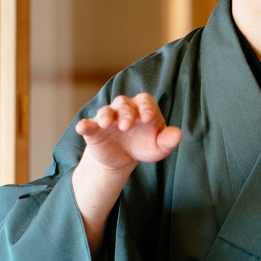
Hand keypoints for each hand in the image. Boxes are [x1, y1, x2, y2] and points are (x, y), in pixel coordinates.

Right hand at [72, 93, 180, 253]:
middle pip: (124, 104)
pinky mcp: (93, 129)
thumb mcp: (159, 146)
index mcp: (143, 108)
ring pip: (106, 111)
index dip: (146, 107)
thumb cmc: (144, 146)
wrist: (123, 159)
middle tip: (127, 126)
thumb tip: (178, 134)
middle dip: (126, 114)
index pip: (145, 101)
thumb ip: (169, 140)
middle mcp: (124, 109)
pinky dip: (84, 125)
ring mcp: (108, 118)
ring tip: (106, 123)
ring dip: (105, 116)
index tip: (147, 119)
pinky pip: (87, 124)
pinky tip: (82, 127)